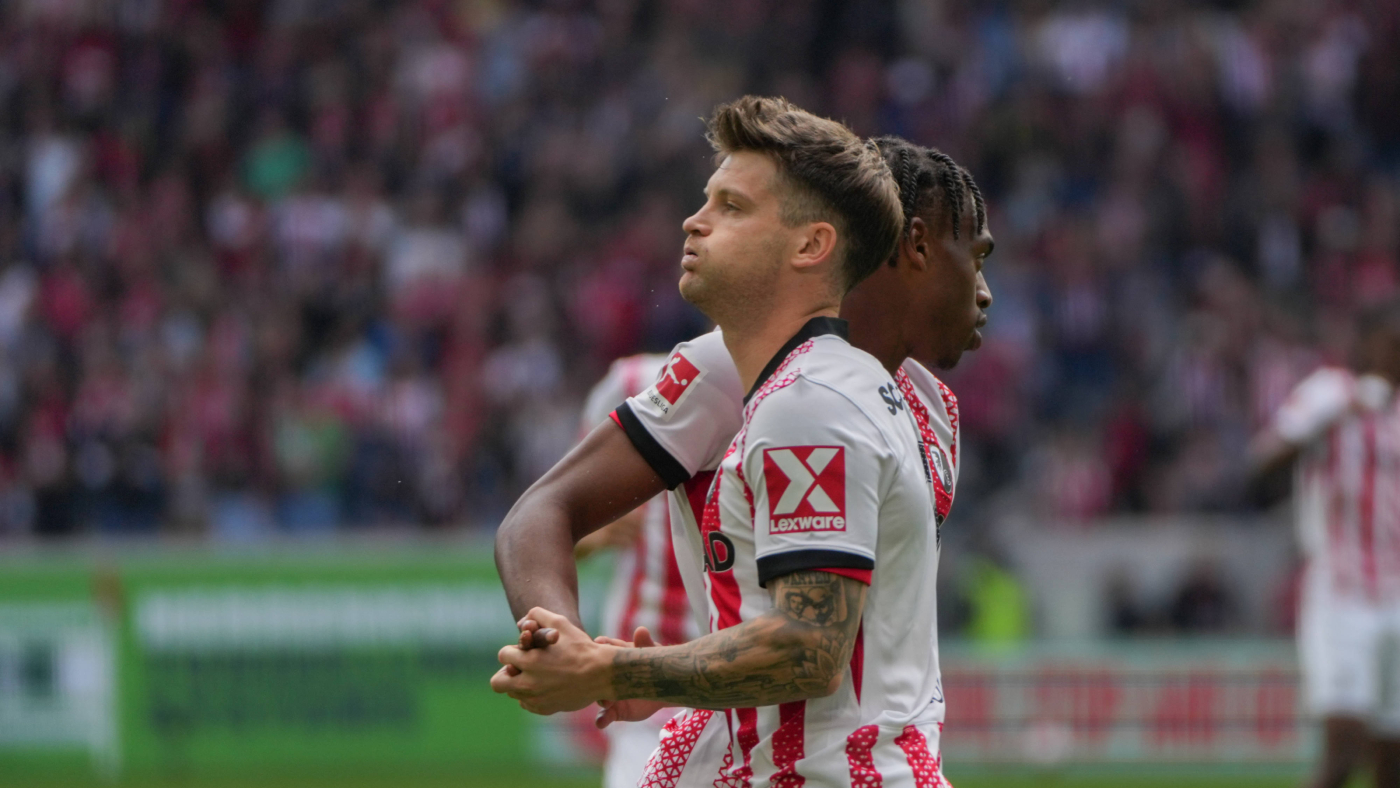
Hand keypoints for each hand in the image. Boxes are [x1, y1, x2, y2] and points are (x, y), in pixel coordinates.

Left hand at [490, 607, 615, 714]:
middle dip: (505, 673)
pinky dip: (531, 696)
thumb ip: (538, 615)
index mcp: (530, 661)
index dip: (511, 650)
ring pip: (512, 694)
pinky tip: (544, 686)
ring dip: (519, 684)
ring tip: (534, 675)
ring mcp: (537, 699)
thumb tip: (522, 620)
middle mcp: (529, 683)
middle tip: (518, 668)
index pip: (503, 655)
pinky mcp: (545, 709)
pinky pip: (526, 704)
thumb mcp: (561, 623)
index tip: (522, 651)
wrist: (602, 674)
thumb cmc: (581, 647)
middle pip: (497, 683)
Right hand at [592, 626, 670, 727]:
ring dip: (599, 700)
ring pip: (597, 697)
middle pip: (593, 677)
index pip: (599, 652)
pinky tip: (601, 722)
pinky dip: (601, 720)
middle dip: (595, 680)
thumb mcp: (651, 654)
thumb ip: (644, 644)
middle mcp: (606, 677)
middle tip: (603, 683)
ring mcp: (609, 694)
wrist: (664, 690)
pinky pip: (604, 716)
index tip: (596, 651)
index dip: (595, 651)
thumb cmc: (654, 666)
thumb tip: (641, 630)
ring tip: (606, 704)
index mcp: (612, 659)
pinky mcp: (614, 711)